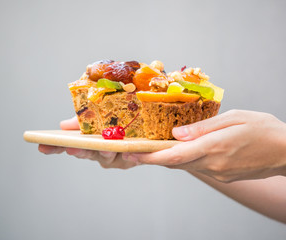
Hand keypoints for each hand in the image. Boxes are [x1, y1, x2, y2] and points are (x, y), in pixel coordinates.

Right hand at [38, 117, 136, 168]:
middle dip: (79, 150)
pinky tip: (127, 152)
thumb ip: (83, 120)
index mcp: (87, 140)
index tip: (42, 147)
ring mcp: (112, 157)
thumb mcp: (98, 114)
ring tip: (105, 147)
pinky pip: (126, 159)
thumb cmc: (117, 117)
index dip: (55, 147)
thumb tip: (63, 125)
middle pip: (85, 153)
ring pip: (105, 156)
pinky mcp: (128, 160)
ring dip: (104, 152)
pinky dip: (126, 156)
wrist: (146, 127)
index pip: (67, 144)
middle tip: (72, 148)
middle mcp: (97, 151)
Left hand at [123, 110, 285, 181]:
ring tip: (152, 150)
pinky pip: (197, 168)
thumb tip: (176, 133)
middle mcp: (213, 164)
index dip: (151, 157)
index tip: (133, 155)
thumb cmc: (263, 129)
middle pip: (175, 163)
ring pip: (184, 166)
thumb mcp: (234, 118)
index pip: (174, 155)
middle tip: (134, 153)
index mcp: (214, 147)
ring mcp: (218, 173)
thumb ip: (202, 127)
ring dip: (167, 159)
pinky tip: (181, 150)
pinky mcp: (223, 176)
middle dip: (153, 159)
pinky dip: (184, 160)